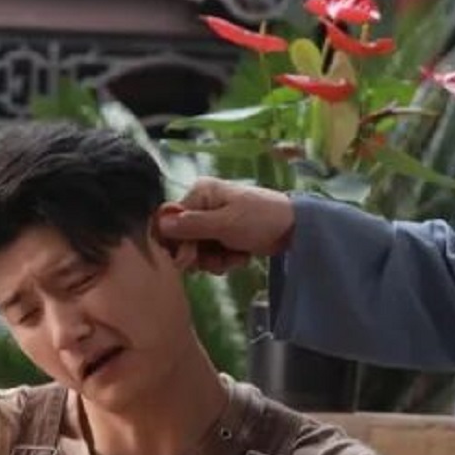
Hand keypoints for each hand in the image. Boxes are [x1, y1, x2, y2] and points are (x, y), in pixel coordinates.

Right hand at [154, 178, 294, 274]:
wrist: (295, 228)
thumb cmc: (261, 218)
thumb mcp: (225, 223)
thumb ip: (192, 226)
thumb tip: (159, 225)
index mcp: (201, 193)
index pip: (172, 220)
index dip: (178, 243)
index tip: (188, 259)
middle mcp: (204, 205)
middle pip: (184, 239)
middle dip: (201, 255)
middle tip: (218, 261)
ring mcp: (215, 221)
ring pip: (199, 250)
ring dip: (216, 260)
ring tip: (235, 257)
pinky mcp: (226, 235)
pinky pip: (214, 253)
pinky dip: (226, 259)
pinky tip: (241, 257)